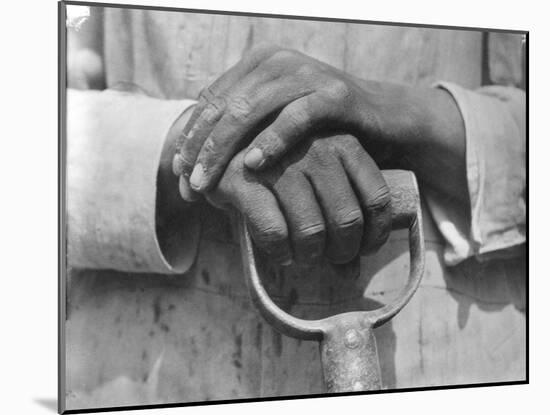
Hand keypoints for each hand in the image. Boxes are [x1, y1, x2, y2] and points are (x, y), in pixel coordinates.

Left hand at [173, 44, 384, 197]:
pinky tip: (251, 165)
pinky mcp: (333, 94)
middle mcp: (278, 63)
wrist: (384, 122)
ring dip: (223, 149)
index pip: (212, 101)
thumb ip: (242, 131)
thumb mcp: (276, 123)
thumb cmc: (323, 130)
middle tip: (188, 184)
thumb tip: (196, 161)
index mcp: (259, 65)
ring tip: (207, 182)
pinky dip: (271, 142)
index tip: (179, 173)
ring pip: (250, 110)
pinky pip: (295, 118)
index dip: (192, 137)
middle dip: (201, 148)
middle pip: (224, 105)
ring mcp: (306, 74)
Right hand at [205, 134, 391, 264]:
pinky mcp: (246, 180)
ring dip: (310, 256)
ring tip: (303, 257)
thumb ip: (339, 214)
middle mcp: (316, 147)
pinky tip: (281, 253)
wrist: (220, 147)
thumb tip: (352, 273)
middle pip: (347, 220)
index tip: (362, 251)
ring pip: (312, 230)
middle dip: (341, 252)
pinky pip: (274, 232)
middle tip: (329, 259)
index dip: (374, 235)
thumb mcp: (316, 179)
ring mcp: (280, 162)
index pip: (376, 198)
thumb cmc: (280, 167)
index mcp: (343, 142)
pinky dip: (281, 252)